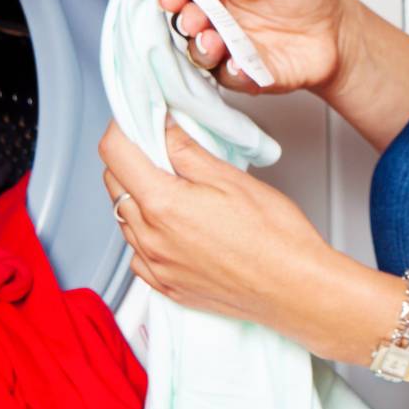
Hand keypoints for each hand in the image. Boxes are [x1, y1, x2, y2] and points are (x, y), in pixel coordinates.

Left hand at [99, 115, 325, 327]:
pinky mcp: (166, 286)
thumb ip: (187, 151)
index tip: (140, 120)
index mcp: (163, 205)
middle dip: (130, 158)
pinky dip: (147, 232)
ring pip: (124, 218)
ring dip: (139, 195)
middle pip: (114, 184)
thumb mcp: (231, 178)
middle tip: (162, 148)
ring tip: (177, 187)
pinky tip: (176, 225)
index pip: (114, 153)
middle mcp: (150, 238)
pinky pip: (138, 252)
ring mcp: (155, 266)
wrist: (294, 289)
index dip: (123, 127)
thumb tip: (164, 127)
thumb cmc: (274, 237)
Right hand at [158, 0, 345, 96]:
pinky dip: (233, 73)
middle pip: (185, 23)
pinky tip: (240, 64)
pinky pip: (232, 78)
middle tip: (194, 19)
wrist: (335, 26)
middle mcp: (215, 20)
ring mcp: (228, 49)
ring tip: (214, 42)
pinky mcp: (245, 75)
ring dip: (203, 49)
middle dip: (186, 22)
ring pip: (201, 55)